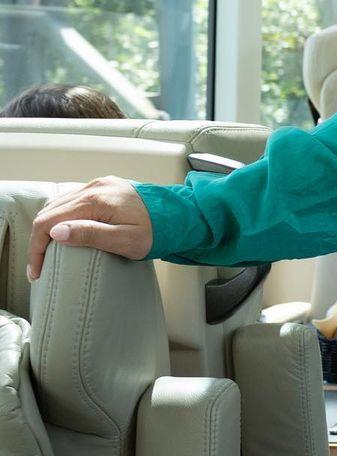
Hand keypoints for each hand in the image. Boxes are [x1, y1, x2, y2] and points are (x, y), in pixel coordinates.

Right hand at [26, 177, 152, 281]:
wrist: (179, 214)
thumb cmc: (157, 230)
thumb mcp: (125, 240)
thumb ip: (91, 234)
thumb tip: (56, 232)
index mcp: (96, 200)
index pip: (48, 221)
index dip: (37, 247)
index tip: (38, 270)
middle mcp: (95, 187)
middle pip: (49, 211)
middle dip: (39, 239)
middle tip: (40, 266)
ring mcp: (100, 185)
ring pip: (59, 204)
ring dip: (48, 227)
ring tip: (49, 252)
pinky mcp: (105, 187)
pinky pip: (73, 200)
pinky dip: (62, 217)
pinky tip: (65, 233)